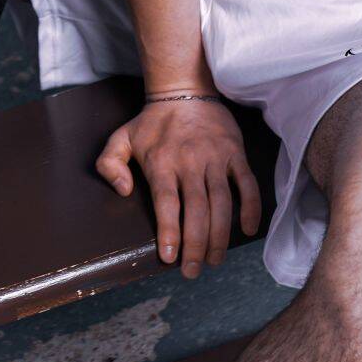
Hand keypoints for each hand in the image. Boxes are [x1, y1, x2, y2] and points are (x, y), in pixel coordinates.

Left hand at [94, 96, 263, 277]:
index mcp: (162, 163)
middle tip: (192, 271)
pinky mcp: (234, 154)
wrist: (185, 89)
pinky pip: (247, 184)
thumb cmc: (152, 123)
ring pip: (221, 203)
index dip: (170, 232)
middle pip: (196, 210)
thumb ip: (110, 165)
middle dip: (195, 245)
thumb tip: (123, 191)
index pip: (166, 204)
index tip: (169, 258)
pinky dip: (251, 207)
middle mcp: (190, 163)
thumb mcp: (120, 139)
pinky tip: (248, 230)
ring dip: (220, 235)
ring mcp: (215, 159)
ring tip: (214, 260)